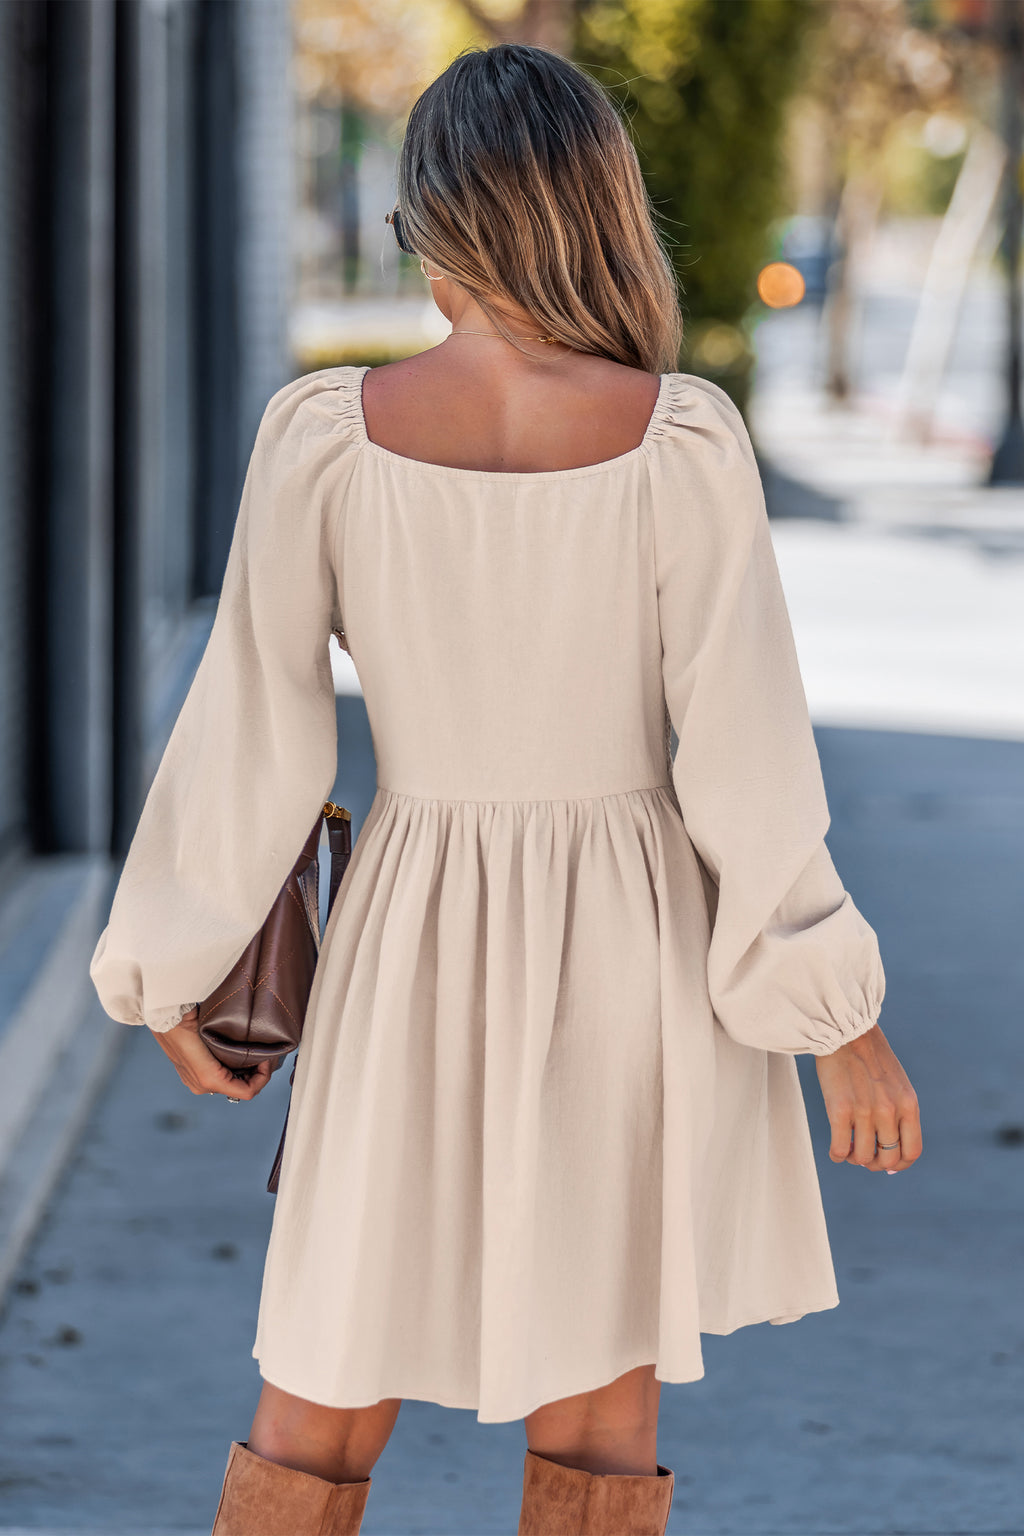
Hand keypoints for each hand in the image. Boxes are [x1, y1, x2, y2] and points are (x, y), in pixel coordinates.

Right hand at [152, 1006, 272, 1100]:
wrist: (166, 1016)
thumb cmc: (190, 1023)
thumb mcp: (217, 1036)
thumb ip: (237, 1050)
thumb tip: (260, 1052)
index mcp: (210, 1080)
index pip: (248, 1092)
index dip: (263, 1077)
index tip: (267, 1058)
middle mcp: (202, 1086)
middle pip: (240, 1088)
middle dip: (255, 1073)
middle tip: (263, 1054)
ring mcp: (195, 1081)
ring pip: (230, 1082)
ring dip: (243, 1070)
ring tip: (252, 1052)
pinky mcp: (191, 1074)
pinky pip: (218, 1076)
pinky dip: (231, 1068)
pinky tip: (235, 1052)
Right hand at [815, 1022, 920, 1172]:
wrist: (846, 1031)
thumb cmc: (869, 1057)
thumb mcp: (896, 1084)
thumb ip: (899, 1114)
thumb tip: (891, 1156)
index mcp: (908, 1104)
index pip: (912, 1152)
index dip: (899, 1164)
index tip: (886, 1161)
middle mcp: (890, 1110)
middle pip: (888, 1159)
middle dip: (875, 1163)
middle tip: (863, 1154)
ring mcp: (865, 1111)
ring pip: (862, 1157)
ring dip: (854, 1158)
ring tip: (847, 1149)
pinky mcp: (840, 1109)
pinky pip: (840, 1148)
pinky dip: (837, 1155)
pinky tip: (835, 1149)